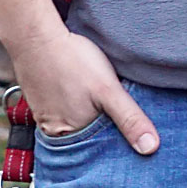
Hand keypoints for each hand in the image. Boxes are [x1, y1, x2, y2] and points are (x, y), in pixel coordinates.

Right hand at [7, 22, 159, 154]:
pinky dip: (78, 107)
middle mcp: (54, 132)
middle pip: (88, 139)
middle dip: (107, 132)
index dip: (120, 146)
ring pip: (77, 125)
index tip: (138, 141)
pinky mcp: (42, 102)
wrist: (35, 36)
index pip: (101, 151)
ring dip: (92, 119)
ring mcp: (45, 117)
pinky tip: (85, 95)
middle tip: (123, 119)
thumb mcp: (108, 90)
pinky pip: (65, 112)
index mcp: (70, 135)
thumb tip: (151, 149)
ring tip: (105, 106)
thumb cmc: (71, 60)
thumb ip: (130, 119)